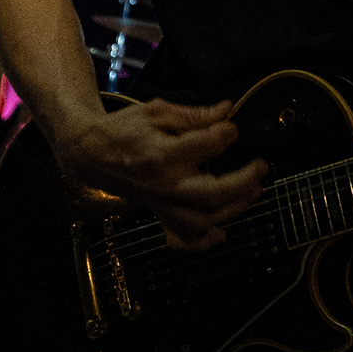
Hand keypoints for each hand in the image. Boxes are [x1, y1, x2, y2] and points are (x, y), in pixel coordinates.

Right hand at [57, 96, 268, 251]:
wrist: (91, 153)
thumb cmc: (124, 129)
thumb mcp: (157, 112)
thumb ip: (195, 115)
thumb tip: (227, 110)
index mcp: (163, 154)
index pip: (209, 145)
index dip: (227, 133)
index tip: (231, 126)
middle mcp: (165, 185)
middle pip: (213, 193)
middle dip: (244, 181)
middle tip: (261, 166)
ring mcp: (162, 204)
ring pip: (205, 219)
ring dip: (235, 209)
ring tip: (255, 192)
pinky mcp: (159, 214)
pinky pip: (182, 237)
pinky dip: (202, 241)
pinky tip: (221, 234)